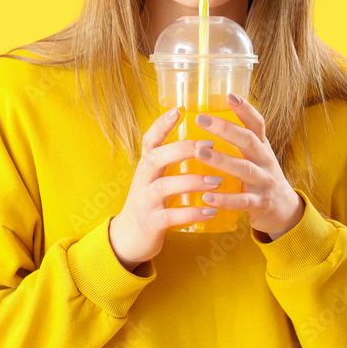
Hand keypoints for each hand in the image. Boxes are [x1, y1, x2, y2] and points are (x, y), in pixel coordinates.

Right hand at [108, 107, 223, 270]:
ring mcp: (145, 201)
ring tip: (217, 179)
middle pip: (156, 157)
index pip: (149, 139)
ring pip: (165, 186)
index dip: (162, 124)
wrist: (129, 237)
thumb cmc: (150, 201)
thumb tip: (203, 139)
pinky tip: (210, 211)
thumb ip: (171, 161)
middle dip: (182, 149)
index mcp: (146, 166)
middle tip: (209, 143)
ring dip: (193, 181)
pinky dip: (192, 213)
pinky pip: (171, 216)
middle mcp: (142, 180)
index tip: (179, 109)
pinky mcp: (151, 223)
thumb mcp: (155, 177)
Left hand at [192, 93, 304, 240]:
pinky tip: (206, 196)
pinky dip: (224, 199)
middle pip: (248, 141)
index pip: (257, 123)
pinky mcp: (260, 204)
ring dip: (221, 160)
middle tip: (201, 119)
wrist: (284, 210)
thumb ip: (237, 142)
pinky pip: (242, 201)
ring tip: (198, 152)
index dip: (245, 109)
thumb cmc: (260, 177)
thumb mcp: (255, 156)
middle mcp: (265, 161)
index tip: (229, 95)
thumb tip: (203, 120)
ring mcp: (264, 182)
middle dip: (225, 129)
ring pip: (244, 169)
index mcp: (262, 147)